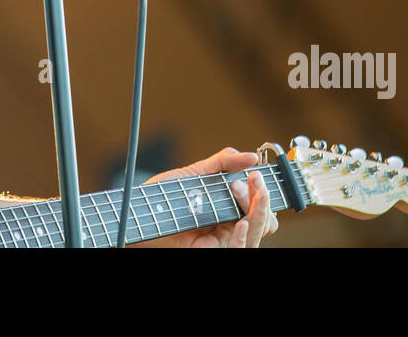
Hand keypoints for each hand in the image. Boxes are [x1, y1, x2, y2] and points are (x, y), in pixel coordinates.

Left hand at [141, 148, 277, 247]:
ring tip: (243, 191)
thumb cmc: (166, 195)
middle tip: (253, 180)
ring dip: (256, 213)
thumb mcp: (197, 173)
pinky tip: (239, 222)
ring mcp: (222, 241)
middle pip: (265, 222)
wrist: (142, 211)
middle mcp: (230, 227)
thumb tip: (250, 157)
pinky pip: (236, 249)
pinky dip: (242, 237)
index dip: (264, 191)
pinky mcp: (211, 251)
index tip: (256, 173)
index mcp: (231, 209)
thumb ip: (223, 163)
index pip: (262, 207)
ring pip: (255, 235)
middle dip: (263, 200)